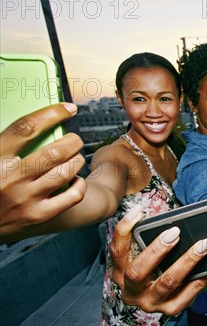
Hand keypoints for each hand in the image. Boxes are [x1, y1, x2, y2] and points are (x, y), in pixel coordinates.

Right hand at [0, 103, 85, 241]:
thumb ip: (7, 142)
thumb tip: (37, 123)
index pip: (26, 128)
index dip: (51, 114)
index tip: (67, 109)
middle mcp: (10, 178)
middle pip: (55, 151)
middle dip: (72, 141)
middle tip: (74, 140)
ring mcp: (25, 199)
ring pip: (66, 172)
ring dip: (76, 161)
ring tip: (75, 158)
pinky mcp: (38, 216)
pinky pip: (73, 196)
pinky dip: (79, 184)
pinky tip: (74, 179)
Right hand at [109, 205, 206, 314]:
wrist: (166, 295)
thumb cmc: (156, 265)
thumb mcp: (145, 255)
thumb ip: (148, 238)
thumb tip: (168, 219)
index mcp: (120, 273)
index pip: (116, 251)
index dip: (124, 230)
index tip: (138, 211)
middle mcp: (131, 291)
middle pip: (138, 271)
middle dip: (157, 250)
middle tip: (175, 232)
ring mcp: (150, 303)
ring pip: (168, 282)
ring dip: (187, 262)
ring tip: (203, 245)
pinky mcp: (169, 309)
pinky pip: (187, 295)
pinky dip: (199, 280)